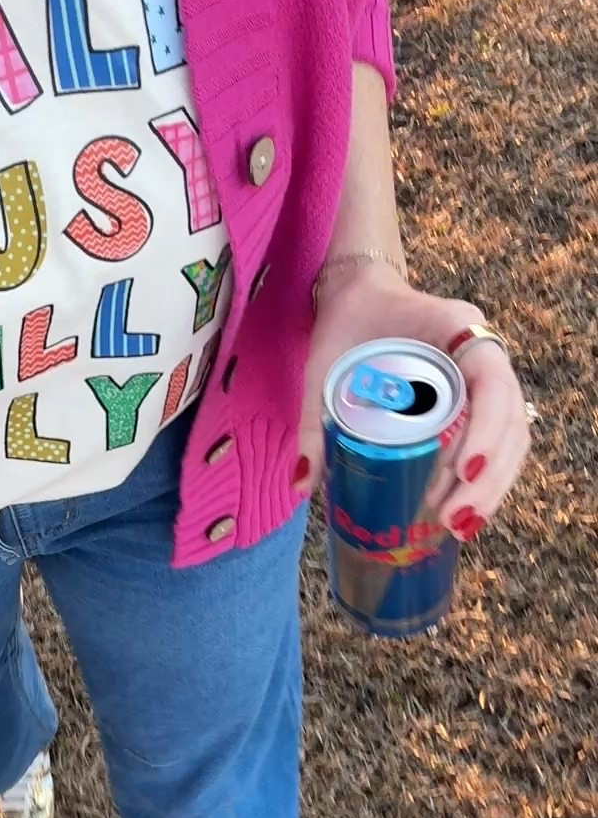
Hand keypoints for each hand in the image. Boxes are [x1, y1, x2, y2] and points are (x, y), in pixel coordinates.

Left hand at [294, 267, 531, 537]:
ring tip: (459, 526)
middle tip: (453, 520)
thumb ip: (314, 422)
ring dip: (494, 484)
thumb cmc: (344, 321)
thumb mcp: (323, 366)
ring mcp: (485, 373)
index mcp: (454, 327)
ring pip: (513, 434)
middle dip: (489, 477)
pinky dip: (488, 475)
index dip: (486, 430)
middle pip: (511, 420)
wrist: (359, 291)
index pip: (491, 382)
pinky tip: (466, 510)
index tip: (462, 472)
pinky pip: (499, 437)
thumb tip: (303, 485)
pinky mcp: (478, 394)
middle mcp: (481, 349)